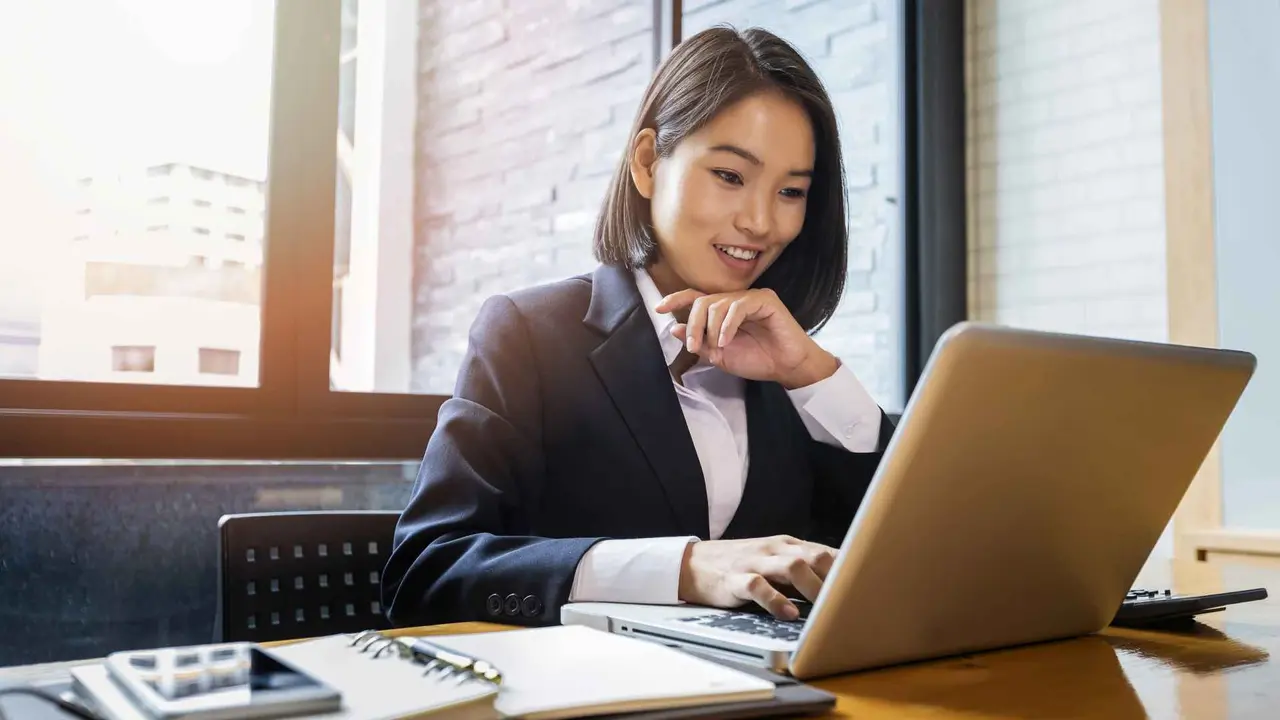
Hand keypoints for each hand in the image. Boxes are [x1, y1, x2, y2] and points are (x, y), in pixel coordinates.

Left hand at [655, 288, 837, 388]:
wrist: (787, 368)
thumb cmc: (758, 360)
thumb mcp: (720, 356)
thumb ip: (700, 342)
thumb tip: (675, 329)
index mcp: (724, 311)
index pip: (697, 298)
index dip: (677, 299)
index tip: (659, 308)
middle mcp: (735, 300)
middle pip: (704, 301)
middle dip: (695, 324)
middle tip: (695, 346)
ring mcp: (751, 298)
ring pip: (718, 303)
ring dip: (711, 328)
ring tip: (717, 347)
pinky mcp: (765, 300)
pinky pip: (738, 306)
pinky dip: (728, 324)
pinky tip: (726, 340)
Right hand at [677, 535, 837, 619]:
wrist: (692, 564)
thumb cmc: (741, 566)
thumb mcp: (774, 561)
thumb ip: (803, 571)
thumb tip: (839, 588)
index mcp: (787, 544)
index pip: (826, 551)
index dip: (849, 570)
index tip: (867, 590)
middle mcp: (774, 549)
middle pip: (815, 556)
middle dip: (835, 579)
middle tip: (848, 602)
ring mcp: (754, 562)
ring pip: (792, 567)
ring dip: (813, 588)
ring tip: (824, 609)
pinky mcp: (735, 579)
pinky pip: (758, 586)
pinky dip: (776, 601)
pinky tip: (788, 614)